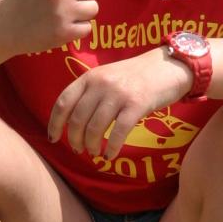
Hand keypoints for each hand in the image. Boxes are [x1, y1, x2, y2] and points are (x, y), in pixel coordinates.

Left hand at [48, 48, 192, 158]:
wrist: (169, 66)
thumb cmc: (137, 76)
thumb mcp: (108, 77)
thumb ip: (90, 93)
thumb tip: (72, 122)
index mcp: (90, 77)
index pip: (63, 102)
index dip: (55, 123)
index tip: (53, 139)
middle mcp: (101, 84)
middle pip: (77, 119)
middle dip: (75, 139)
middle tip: (79, 149)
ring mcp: (119, 94)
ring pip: (95, 127)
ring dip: (92, 145)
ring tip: (95, 153)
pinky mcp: (137, 105)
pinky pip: (118, 132)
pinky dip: (112, 148)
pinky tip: (111, 155)